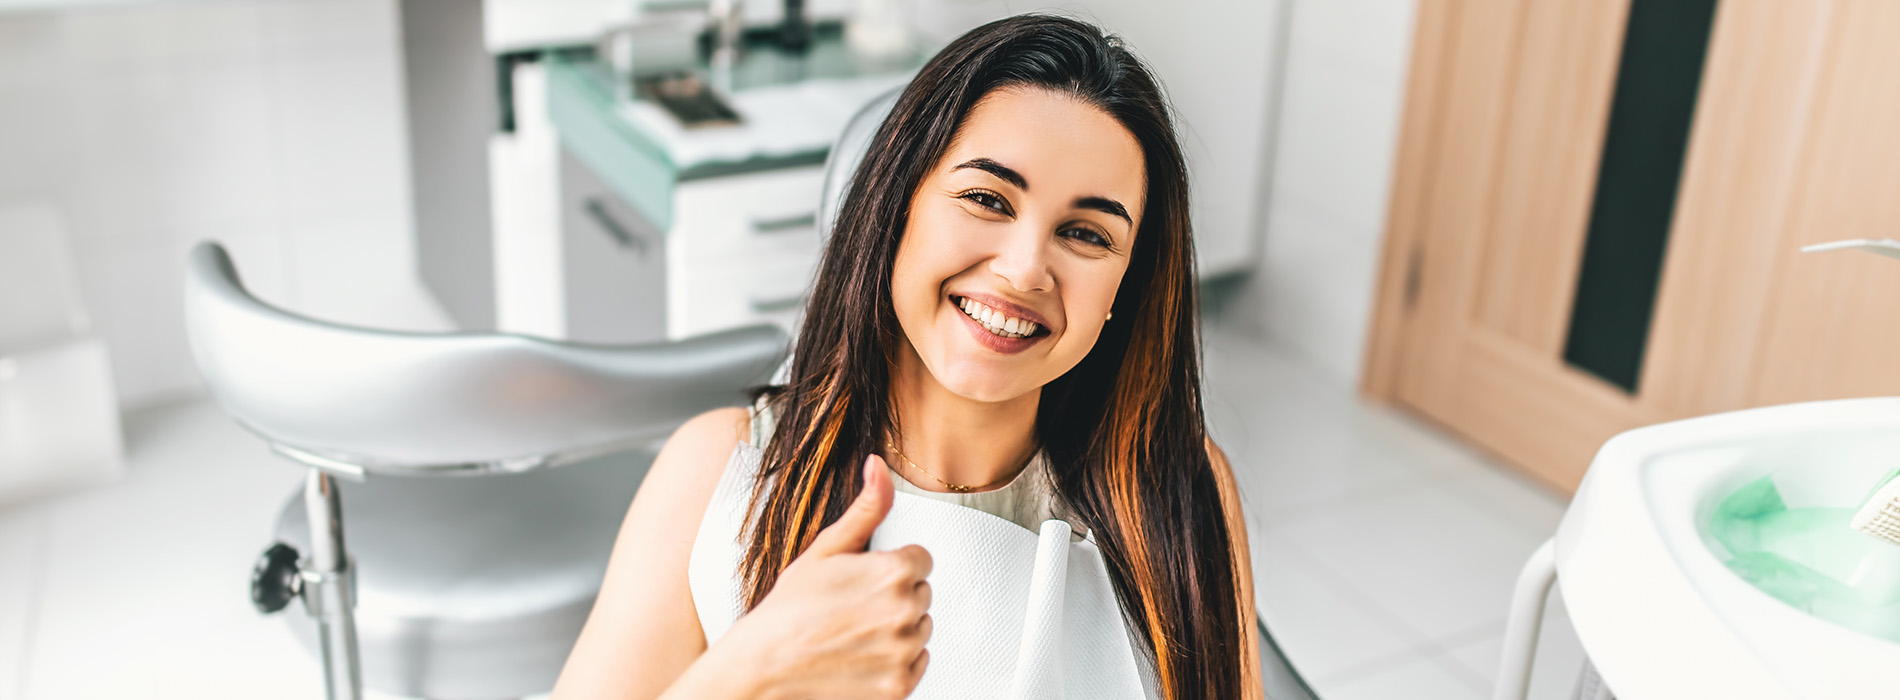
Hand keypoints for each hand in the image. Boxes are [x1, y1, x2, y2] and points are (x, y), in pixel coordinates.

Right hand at [723, 454, 932, 699]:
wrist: (764, 665)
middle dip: (894, 597)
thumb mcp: (826, 549)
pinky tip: (861, 656)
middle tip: (852, 607)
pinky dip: (896, 662)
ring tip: (853, 632)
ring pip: (920, 630)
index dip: (889, 567)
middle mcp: (905, 612)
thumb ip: (866, 508)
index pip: (920, 560)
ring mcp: (903, 653)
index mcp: (893, 572)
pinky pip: (917, 664)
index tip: (861, 580)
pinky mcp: (899, 687)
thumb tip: (879, 466)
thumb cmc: (789, 608)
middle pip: (922, 594)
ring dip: (896, 630)